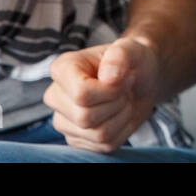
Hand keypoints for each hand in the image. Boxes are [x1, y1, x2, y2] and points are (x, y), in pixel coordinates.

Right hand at [44, 36, 159, 152]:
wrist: (140, 81)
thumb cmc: (131, 62)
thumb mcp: (131, 49)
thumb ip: (120, 55)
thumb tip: (108, 77)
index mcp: (62, 69)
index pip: (81, 94)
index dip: (109, 91)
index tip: (119, 78)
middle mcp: (56, 96)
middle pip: (86, 117)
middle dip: (116, 103)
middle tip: (123, 89)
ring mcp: (63, 121)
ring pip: (97, 134)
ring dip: (121, 117)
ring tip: (122, 100)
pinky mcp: (76, 139)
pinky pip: (103, 146)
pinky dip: (121, 131)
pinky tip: (119, 114)